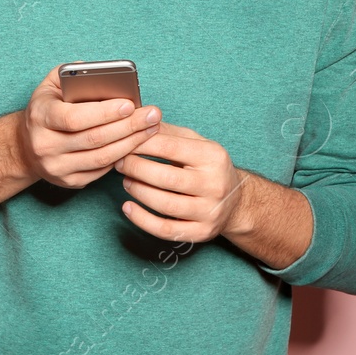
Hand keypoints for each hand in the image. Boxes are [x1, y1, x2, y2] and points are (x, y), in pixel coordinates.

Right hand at [14, 65, 161, 188]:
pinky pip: (101, 171)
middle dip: (128, 126)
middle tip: (152, 114)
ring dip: (131, 143)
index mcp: (40, 116)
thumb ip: (73, 73)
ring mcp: (56, 167)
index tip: (130, 104)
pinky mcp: (69, 182)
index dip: (104, 112)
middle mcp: (45, 145)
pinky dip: (122, 157)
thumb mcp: (51, 85)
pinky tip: (137, 143)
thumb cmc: (46, 108)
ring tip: (151, 128)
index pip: (74, 118)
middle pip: (94, 138)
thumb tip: (104, 72)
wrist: (26, 145)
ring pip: (102, 158)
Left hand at [113, 121, 249, 242]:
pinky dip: (141, 220)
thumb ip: (168, 133)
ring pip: (164, 205)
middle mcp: (214, 185)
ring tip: (125, 181)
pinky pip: (165, 230)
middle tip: (119, 162)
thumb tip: (138, 121)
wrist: (236, 202)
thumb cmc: (208, 167)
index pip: (170, 148)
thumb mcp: (196, 143)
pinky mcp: (201, 233)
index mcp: (212, 157)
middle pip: (166, 177)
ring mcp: (209, 212)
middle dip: (136, 168)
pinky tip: (128, 208)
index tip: (125, 141)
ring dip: (138, 191)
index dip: (142, 144)